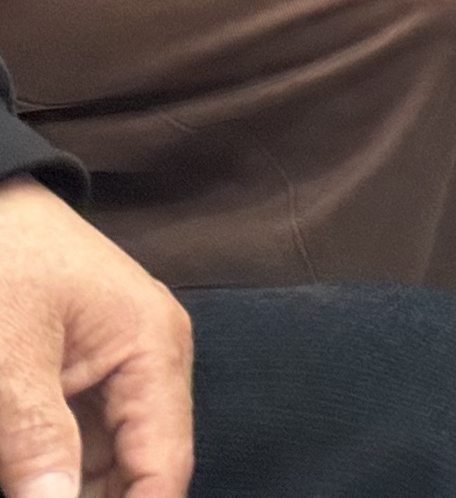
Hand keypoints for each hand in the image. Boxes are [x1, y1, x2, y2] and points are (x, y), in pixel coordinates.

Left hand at [0, 173, 191, 497]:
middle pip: (131, 472)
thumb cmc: (2, 258)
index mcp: (153, 351)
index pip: (163, 465)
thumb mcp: (9, 353)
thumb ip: (36, 437)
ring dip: (59, 485)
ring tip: (20, 475)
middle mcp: (147, 367)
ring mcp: (110, 373)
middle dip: (87, 497)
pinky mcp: (74, 378)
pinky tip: (19, 471)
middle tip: (32, 492)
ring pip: (94, 466)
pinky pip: (67, 443)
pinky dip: (42, 468)